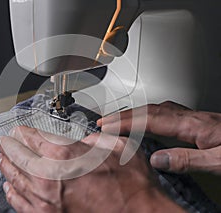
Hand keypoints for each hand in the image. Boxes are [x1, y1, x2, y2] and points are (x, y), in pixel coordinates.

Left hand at [0, 126, 182, 212]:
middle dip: (9, 145)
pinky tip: (9, 186)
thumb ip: (93, 138)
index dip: (23, 131)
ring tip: (2, 158)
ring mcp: (46, 200)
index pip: (34, 137)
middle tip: (3, 140)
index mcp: (65, 155)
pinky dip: (11, 193)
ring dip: (6, 166)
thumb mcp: (116, 146)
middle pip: (19, 156)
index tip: (18, 129)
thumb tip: (83, 139)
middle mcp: (50, 177)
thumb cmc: (131, 184)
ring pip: (16, 178)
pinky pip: (20, 203)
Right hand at [98, 101, 220, 173]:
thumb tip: (157, 159)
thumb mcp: (220, 162)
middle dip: (122, 115)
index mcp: (192, 125)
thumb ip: (187, 160)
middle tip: (104, 121)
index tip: (107, 125)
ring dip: (132, 114)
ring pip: (153, 109)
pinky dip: (144, 115)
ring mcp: (190, 117)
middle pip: (148, 110)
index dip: (125, 122)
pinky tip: (142, 121)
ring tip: (116, 120)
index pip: (150, 119)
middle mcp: (188, 117)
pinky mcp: (192, 120)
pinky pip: (161, 113)